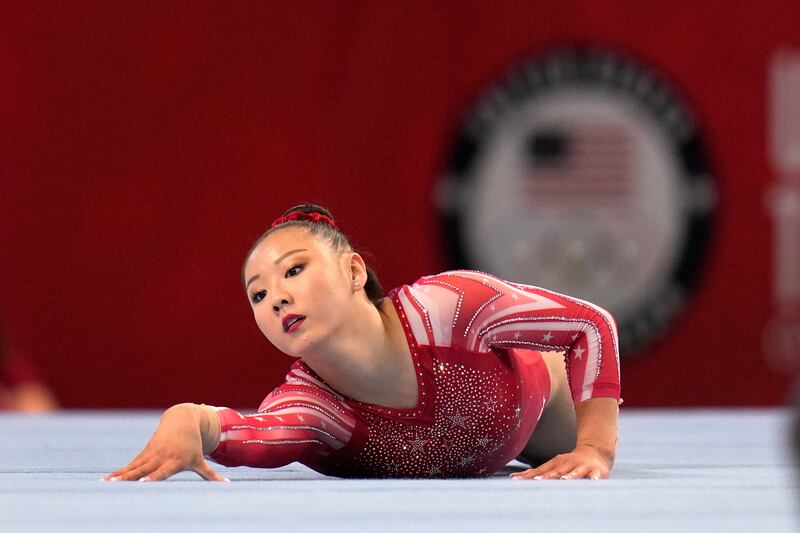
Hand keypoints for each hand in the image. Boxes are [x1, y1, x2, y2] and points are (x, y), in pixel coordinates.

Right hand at [103, 403, 227, 481]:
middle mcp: (161, 458)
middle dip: (131, 478)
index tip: (144, 483)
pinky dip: (119, 472)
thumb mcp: (200, 459)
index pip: (162, 472)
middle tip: (117, 485)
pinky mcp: (144, 453)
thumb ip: (210, 474)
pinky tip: (107, 481)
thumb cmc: (193, 445)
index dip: (153, 477)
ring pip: (134, 467)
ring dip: (120, 476)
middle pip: (144, 470)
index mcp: (175, 462)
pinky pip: (130, 465)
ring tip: (106, 484)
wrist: (183, 420)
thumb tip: (226, 483)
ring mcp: (151, 454)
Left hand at [510, 445, 612, 479]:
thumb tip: (514, 478)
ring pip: (575, 473)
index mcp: (555, 464)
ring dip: (570, 476)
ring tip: (564, 480)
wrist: (594, 453)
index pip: (539, 471)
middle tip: (536, 481)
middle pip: (555, 472)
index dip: (528, 476)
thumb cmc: (569, 464)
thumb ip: (538, 473)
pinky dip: (595, 479)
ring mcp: (581, 467)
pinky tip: (595, 481)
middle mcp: (567, 464)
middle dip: (546, 477)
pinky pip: (596, 476)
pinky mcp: (596, 472)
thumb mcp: (553, 466)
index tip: (516, 480)